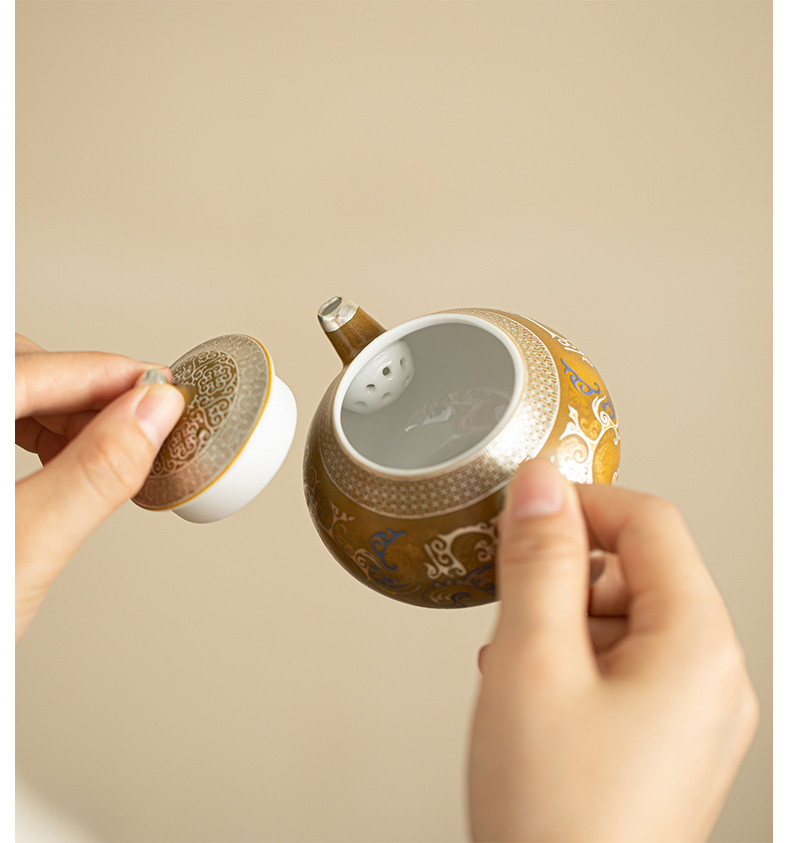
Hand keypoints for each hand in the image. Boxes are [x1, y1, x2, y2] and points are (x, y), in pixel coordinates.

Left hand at [15, 334, 184, 640]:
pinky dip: (40, 430)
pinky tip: (64, 454)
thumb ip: (95, 471)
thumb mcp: (24, 548)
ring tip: (110, 446)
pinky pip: (3, 419)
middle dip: (87, 391)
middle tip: (143, 423)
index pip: (27, 372)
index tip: (160, 388)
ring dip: (67, 410)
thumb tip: (152, 415)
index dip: (104, 375)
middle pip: (19, 368)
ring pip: (12, 389)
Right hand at [468, 459, 757, 842]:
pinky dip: (569, 662)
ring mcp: (690, 717)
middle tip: (509, 609)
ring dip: (559, 623)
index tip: (521, 513)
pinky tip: (528, 695)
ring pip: (622, 620)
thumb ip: (538, 561)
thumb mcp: (532, 663)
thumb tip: (540, 484)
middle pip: (637, 570)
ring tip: (515, 670)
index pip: (649, 521)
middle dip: (563, 575)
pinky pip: (620, 668)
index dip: (580, 504)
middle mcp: (710, 679)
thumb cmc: (554, 820)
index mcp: (697, 646)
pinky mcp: (661, 746)